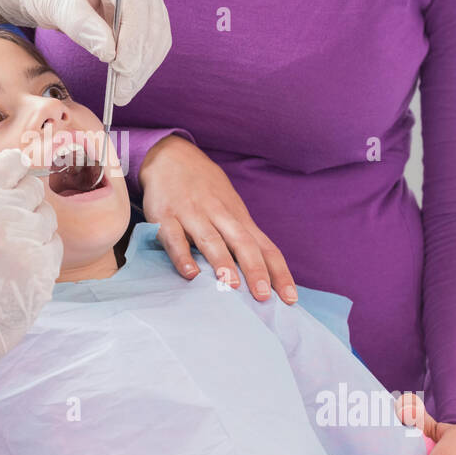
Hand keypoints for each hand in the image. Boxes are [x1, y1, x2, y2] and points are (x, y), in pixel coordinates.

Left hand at [0, 0, 170, 104]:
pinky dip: (142, 63)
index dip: (132, 37)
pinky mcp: (144, 10)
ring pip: (157, 33)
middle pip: (151, 19)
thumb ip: (82, 25)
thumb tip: (109, 53)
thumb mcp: (57, 4)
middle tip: (122, 91)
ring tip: (123, 93)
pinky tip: (128, 82)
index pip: (134, 1)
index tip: (122, 68)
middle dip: (139, 59)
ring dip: (143, 66)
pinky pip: (152, 40)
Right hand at [0, 148, 62, 387]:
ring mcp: (31, 245)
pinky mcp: (46, 271)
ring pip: (47, 217)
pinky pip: (55, 245)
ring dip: (32, 225)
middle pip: (33, 189)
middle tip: (3, 221)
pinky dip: (41, 250)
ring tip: (8, 248)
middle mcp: (9, 217)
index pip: (11, 163)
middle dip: (20, 199)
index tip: (9, 178)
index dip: (10, 170)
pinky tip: (20, 264)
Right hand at [139, 134, 297, 302]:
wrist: (172, 155)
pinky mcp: (165, 216)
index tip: (290, 299)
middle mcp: (220, 216)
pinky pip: (174, 237)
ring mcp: (192, 215)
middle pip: (243, 244)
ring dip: (222, 262)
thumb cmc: (206, 190)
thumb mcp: (231, 209)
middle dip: (255, 270)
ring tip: (231, 286)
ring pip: (210, 240)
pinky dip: (182, 255)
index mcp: (238, 219)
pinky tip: (190, 273)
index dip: (279, 273)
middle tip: (263, 296)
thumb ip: (244, 239)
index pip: (265, 248)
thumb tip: (267, 275)